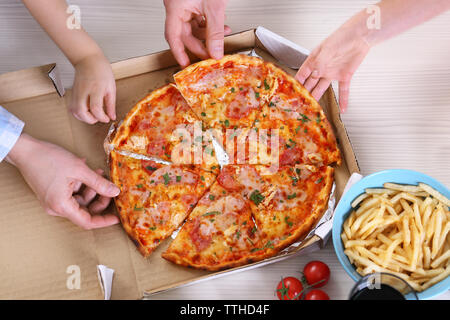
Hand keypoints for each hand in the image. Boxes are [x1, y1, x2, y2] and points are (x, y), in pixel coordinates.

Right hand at [6, 134, 120, 229]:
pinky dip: (81, 185)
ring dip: (91, 188)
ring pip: (79, 201)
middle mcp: (56, 207)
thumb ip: (99, 184)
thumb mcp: (79, 170)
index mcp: (62, 206)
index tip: (116, 217)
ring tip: (98, 172)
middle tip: (109, 186)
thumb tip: (115, 192)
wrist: (26, 150)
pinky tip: (88, 171)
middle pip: (84, 210)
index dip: (103, 220)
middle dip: (99, 198)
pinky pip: (72, 194)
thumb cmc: (49, 159)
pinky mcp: (52, 194)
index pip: (87, 222)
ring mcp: (53, 201)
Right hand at [69, 53, 115, 123]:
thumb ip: (111, 104)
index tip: (106, 118)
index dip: (101, 117)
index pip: (96, 108)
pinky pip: (72, 107)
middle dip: (90, 120)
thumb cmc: (100, 70)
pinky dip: (78, 113)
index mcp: (96, 88)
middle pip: (81, 112)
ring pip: (74, 111)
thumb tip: (112, 116)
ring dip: (83, 118)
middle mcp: (84, 91)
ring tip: (92, 115)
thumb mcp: (111, 87)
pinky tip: (86, 111)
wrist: (87, 59)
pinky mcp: (72, 93)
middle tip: (98, 118)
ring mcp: (76, 92)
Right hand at [164, 0, 230, 66]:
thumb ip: (215, 32)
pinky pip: (198, 18)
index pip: (173, 36)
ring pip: (193, 27)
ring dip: (208, 33)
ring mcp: (184, 4)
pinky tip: (219, 25)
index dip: (179, 53)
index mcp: (175, 7)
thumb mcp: (214, 8)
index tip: (185, 65)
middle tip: (210, 55)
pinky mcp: (192, 1)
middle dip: (200, 45)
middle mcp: (176, 6)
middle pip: (185, 34)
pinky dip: (209, 24)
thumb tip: (215, 52)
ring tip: (222, 35)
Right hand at [295, 26, 369, 111]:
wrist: (360, 35)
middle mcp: (322, 68)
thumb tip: (315, 74)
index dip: (296, 84)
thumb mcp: (328, 48)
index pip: (302, 74)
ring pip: (322, 89)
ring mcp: (332, 73)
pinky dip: (343, 100)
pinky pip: (343, 90)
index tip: (291, 93)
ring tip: (313, 109)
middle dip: (304, 94)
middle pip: (310, 84)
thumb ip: (320, 62)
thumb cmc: (342, 36)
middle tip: (299, 104)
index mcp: (314, 60)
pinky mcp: (345, 76)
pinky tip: (342, 108)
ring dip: (317, 98)